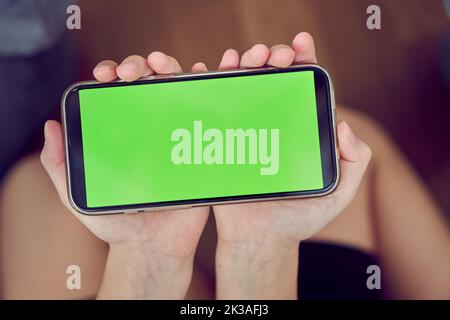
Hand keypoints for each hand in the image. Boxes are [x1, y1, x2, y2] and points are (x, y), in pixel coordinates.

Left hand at [40, 52, 209, 298]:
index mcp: (123, 136)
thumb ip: (61, 166)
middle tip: (131, 71)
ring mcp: (176, 137)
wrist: (153, 249)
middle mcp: (149, 131)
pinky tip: (201, 75)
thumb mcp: (79, 196)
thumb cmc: (116, 225)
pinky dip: (204, 90)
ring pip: (176, 93)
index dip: (112, 75)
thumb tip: (52, 126)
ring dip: (171, 69)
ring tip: (161, 64)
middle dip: (140, 66)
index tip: (105, 75)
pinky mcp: (198, 149)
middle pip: (148, 86)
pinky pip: (204, 115)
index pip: (118, 95)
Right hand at [205, 32, 372, 298]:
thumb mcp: (337, 194)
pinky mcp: (220, 142)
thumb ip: (354, 163)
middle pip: (272, 80)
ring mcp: (244, 132)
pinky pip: (215, 108)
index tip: (302, 46)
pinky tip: (212, 70)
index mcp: (299, 131)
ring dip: (244, 64)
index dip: (304, 61)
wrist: (258, 241)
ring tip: (247, 58)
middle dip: (272, 58)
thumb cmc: (298, 220)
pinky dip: (213, 84)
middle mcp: (272, 125)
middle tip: (272, 55)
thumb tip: (344, 125)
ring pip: (243, 88)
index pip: (303, 88)